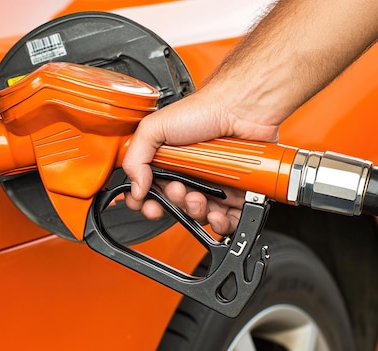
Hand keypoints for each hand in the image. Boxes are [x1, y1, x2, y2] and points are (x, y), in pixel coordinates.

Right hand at [122, 88, 278, 234]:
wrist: (242, 109)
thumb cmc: (204, 111)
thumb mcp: (155, 128)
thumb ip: (135, 157)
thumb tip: (134, 188)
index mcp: (165, 162)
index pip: (148, 192)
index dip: (146, 203)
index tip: (148, 205)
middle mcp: (187, 174)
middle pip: (174, 207)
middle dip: (174, 205)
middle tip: (179, 190)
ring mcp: (211, 184)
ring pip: (199, 215)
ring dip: (197, 213)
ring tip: (201, 197)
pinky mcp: (235, 192)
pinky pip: (228, 219)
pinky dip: (223, 223)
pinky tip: (220, 213)